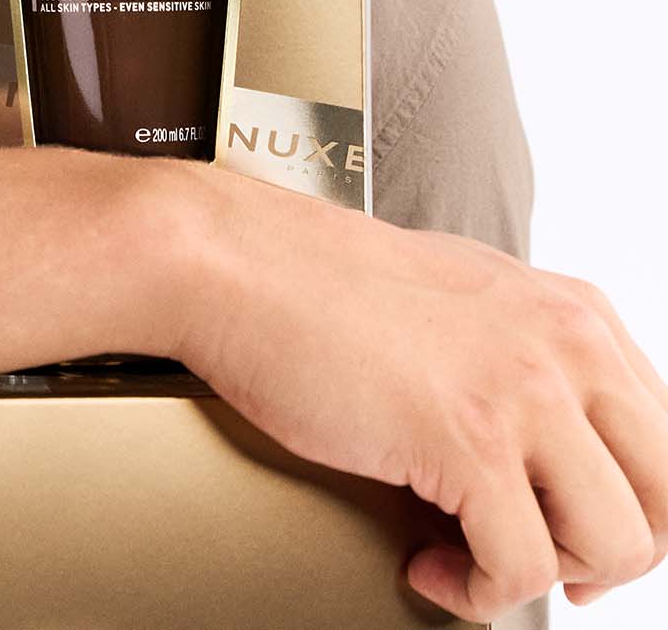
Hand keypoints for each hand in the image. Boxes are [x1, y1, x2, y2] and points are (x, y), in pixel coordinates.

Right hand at [163, 166, 667, 619]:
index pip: (667, 440)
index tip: (574, 525)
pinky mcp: (469, 444)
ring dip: (546, 576)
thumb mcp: (458, 293)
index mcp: (571, 311)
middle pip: (665, 499)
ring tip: (474, 558)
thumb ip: (521, 350)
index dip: (627, 504)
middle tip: (547, 559)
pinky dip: (477, 591)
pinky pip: (521, 570)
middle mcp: (564, 345)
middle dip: (608, 551)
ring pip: (615, 546)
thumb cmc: (312, 278)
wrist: (230, 262)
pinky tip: (430, 563)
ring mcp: (523, 392)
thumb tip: (548, 439)